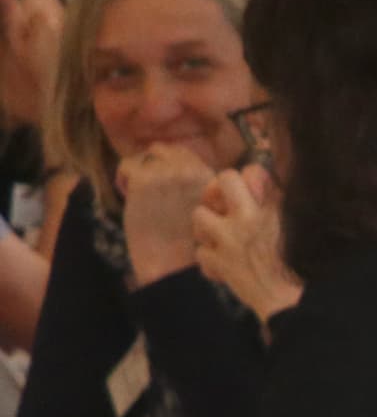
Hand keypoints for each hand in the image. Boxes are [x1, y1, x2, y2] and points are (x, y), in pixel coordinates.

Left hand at [116, 143, 218, 280]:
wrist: (172, 267)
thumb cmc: (188, 246)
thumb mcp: (205, 210)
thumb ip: (196, 186)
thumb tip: (172, 166)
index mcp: (212, 179)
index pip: (187, 155)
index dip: (171, 167)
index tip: (165, 188)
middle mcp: (193, 171)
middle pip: (165, 149)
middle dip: (153, 165)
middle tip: (149, 190)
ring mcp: (169, 173)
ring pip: (144, 157)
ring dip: (138, 173)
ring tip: (138, 196)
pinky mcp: (146, 180)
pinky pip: (127, 165)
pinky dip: (123, 180)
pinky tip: (129, 198)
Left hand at [190, 166, 299, 322]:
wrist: (297, 306)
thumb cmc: (309, 272)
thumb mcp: (304, 231)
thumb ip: (284, 208)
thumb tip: (271, 190)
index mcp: (273, 208)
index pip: (252, 171)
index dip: (252, 178)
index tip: (255, 191)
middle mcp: (247, 217)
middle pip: (223, 179)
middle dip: (220, 189)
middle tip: (224, 204)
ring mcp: (229, 240)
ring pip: (199, 214)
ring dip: (207, 226)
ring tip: (219, 237)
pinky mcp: (219, 263)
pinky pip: (201, 253)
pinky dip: (211, 261)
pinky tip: (224, 268)